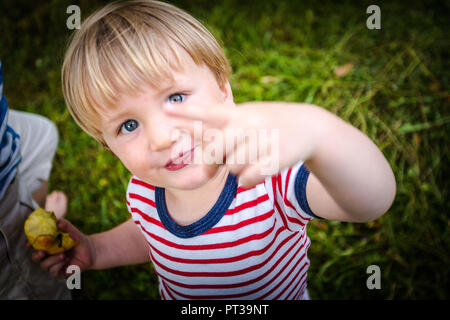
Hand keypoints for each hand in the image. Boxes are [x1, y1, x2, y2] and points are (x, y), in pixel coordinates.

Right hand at [28, 218, 94, 278]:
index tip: (29, 244)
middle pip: (35, 257)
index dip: (30, 244)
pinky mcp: (59, 273)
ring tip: (64, 254)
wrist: (90, 251)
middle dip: (37, 255)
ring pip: (44, 265)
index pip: (34, 245)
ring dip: (53, 260)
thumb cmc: (78, 239)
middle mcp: (47, 255)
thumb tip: (58, 221)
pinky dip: (59, 265)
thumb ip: (66, 226)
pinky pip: (53, 272)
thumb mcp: (73, 231)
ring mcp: (52, 265)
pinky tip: (67, 260)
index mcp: (47, 245)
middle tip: (42, 252)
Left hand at [164, 101, 321, 186]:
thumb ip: (224, 134)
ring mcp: (262, 140)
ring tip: (254, 158)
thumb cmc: (271, 124)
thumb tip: (204, 166)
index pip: (208, 112)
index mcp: (238, 113)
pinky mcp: (274, 158)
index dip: (186, 112)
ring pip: (231, 168)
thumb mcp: (249, 117)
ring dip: (237, 170)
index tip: (165, 109)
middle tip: (220, 163)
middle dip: (213, 162)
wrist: (310, 126)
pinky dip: (249, 181)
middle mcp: (248, 123)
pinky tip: (261, 169)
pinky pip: (246, 180)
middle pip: (214, 152)